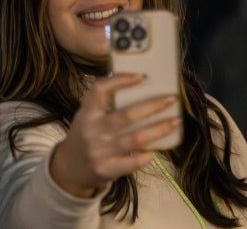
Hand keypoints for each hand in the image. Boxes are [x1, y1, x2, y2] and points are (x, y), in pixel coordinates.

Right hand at [49, 74, 180, 197]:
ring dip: (159, 129)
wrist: (70, 168)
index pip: (100, 90)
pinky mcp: (107, 169)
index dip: (120, 80)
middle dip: (153, 106)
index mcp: (87, 113)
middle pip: (127, 115)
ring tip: (175, 121)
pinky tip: (156, 151)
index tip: (141, 76)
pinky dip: (146, 156)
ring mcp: (100, 151)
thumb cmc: (85, 135)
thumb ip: (103, 103)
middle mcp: (93, 130)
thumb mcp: (87, 115)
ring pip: (136, 138)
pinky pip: (132, 162)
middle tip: (172, 98)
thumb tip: (137, 83)